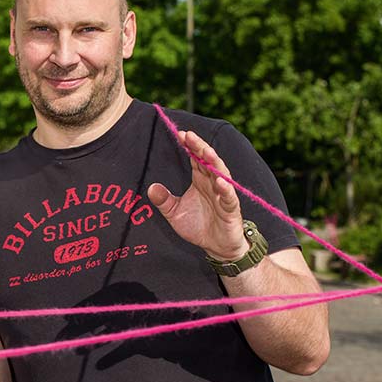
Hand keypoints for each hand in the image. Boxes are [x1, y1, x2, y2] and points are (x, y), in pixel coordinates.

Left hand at [147, 130, 247, 260]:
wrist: (216, 247)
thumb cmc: (198, 226)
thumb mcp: (175, 213)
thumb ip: (164, 200)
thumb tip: (151, 188)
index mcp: (200, 180)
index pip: (195, 159)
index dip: (189, 146)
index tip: (180, 134)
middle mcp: (212, 184)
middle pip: (208, 161)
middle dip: (199, 147)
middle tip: (189, 135)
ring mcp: (223, 195)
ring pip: (221, 174)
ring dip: (214, 162)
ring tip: (206, 151)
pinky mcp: (230, 209)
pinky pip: (229, 197)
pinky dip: (225, 189)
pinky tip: (219, 181)